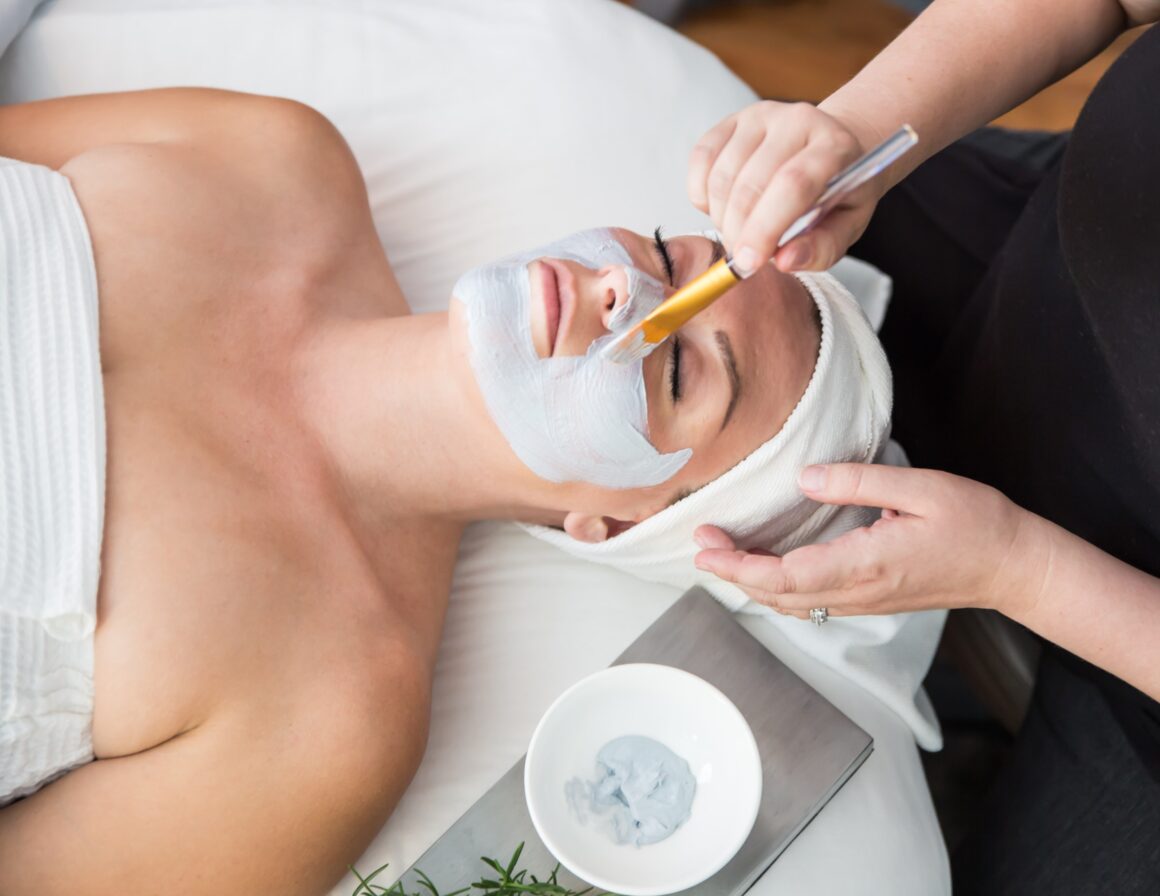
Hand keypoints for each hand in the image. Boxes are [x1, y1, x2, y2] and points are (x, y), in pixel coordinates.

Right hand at [687, 101, 886, 275]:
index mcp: (835, 147)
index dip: (765, 228)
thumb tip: (784, 261)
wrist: (828, 147)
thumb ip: (820, 248)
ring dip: (721, 217)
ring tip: (739, 231)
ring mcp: (762, 115)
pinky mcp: (732, 119)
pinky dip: (702, 196)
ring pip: (721, 177)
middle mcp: (799, 121)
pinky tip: (723, 207)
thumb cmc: (837, 193)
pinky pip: (702, 160)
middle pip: (751, 184)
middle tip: (744, 258)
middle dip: (737, 232)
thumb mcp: (846, 227)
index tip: (748, 263)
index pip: (793, 184)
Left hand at [693, 463, 1049, 620]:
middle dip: (733, 573)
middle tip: (700, 545)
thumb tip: (804, 478)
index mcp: (866, 564)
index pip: (785, 576)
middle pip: (779, 595)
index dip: (739, 565)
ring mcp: (865, 601)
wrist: (1014, 566)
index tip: (707, 546)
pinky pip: (812, 602)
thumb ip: (858, 482)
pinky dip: (778, 589)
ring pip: (793, 604)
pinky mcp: (872, 600)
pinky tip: (766, 571)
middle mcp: (859, 592)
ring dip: (752, 583)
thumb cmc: (976, 523)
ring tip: (721, 556)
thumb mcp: (920, 488)